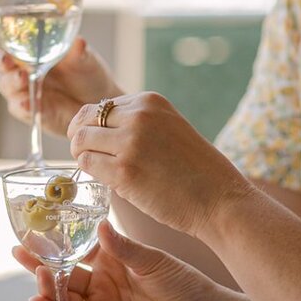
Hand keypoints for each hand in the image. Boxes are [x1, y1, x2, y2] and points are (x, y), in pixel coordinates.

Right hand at [0, 12, 123, 136]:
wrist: (98, 103)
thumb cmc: (87, 73)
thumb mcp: (86, 59)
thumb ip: (79, 51)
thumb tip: (79, 43)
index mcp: (28, 44)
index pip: (2, 30)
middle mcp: (20, 64)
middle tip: (7, 59)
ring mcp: (22, 87)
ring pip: (6, 83)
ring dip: (12, 80)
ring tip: (23, 78)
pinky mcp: (29, 108)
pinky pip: (20, 107)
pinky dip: (23, 104)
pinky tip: (28, 102)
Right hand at [14, 220, 217, 300]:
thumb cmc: (183, 283)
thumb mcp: (152, 260)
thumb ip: (124, 248)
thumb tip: (99, 226)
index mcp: (113, 263)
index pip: (77, 251)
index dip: (56, 243)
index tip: (34, 230)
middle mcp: (102, 286)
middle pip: (64, 275)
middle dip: (40, 263)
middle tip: (18, 250)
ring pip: (66, 299)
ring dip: (48, 287)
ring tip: (36, 272)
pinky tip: (39, 300)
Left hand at [67, 93, 255, 237]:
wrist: (220, 199)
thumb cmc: (197, 171)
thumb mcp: (170, 129)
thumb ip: (140, 124)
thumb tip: (100, 131)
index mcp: (150, 101)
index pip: (100, 106)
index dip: (93, 127)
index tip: (100, 144)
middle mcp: (138, 116)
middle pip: (85, 120)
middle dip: (82, 140)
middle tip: (91, 159)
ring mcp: (130, 142)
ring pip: (80, 142)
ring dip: (84, 157)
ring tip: (102, 171)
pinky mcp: (124, 171)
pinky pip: (87, 165)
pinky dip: (90, 174)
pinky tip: (109, 182)